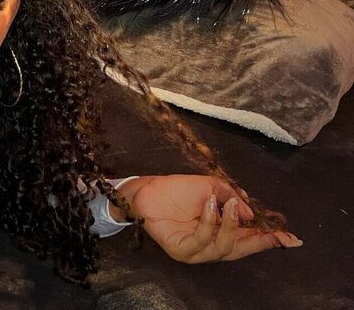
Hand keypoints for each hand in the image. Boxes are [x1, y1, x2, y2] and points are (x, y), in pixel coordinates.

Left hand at [122, 175, 302, 262]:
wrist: (148, 189)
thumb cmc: (178, 189)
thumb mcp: (211, 188)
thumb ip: (233, 199)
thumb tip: (251, 214)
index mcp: (220, 232)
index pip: (249, 239)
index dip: (269, 239)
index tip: (291, 238)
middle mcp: (210, 245)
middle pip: (240, 249)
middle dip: (259, 240)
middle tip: (274, 231)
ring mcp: (196, 251)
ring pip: (223, 247)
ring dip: (230, 224)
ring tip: (230, 204)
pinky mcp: (181, 251)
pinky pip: (201, 241)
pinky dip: (209, 223)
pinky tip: (209, 205)